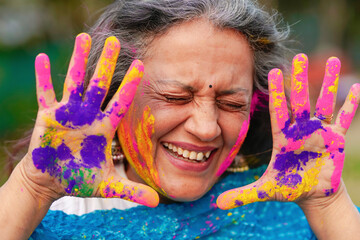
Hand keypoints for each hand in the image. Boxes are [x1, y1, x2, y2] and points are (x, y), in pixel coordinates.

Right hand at [21, 33, 158, 206]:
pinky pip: (45, 94)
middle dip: (107, 64)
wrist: (53, 180)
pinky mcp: (48, 117)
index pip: (121, 102)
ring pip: (74, 83)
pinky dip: (43, 78)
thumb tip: (157, 204)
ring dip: (78, 61)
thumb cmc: (80, 178)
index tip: (141, 65)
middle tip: (116, 41)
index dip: (130, 85)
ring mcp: (68, 113)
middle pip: (99, 84)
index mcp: (104, 127)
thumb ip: (132, 191)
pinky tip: (43, 58)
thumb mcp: (108, 185)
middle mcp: (88, 115)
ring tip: (84, 38)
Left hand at [217, 53, 359, 208]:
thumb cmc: (290, 188)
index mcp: (284, 137)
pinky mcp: (337, 139)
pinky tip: (358, 87)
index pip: (279, 111)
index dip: (278, 93)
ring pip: (325, 102)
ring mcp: (321, 132)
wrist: (313, 194)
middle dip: (301, 79)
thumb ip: (242, 195)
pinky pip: (345, 118)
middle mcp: (301, 129)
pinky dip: (351, 104)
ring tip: (335, 60)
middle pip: (301, 100)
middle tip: (300, 56)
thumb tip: (216, 204)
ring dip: (330, 83)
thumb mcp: (265, 191)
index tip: (274, 72)